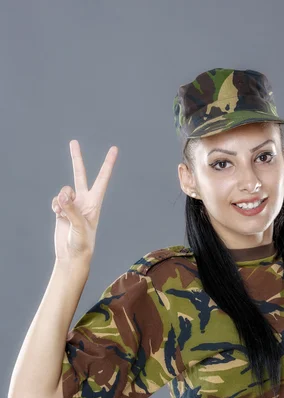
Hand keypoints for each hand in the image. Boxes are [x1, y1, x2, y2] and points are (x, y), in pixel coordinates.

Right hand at [52, 140, 117, 261]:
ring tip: (63, 212)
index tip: (114, 149)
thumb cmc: (82, 243)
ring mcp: (72, 205)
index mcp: (94, 203)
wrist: (72, 255)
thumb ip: (71, 209)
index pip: (102, 179)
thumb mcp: (79, 226)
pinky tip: (58, 214)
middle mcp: (84, 201)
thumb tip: (63, 194)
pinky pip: (56, 200)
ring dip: (61, 199)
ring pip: (63, 190)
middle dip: (76, 159)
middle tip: (73, 142)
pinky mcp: (62, 210)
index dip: (108, 164)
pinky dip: (55, 205)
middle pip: (80, 175)